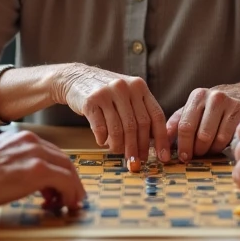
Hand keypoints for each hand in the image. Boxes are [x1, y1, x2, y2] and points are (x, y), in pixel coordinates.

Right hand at [0, 130, 84, 211]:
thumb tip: (30, 180)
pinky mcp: (38, 171)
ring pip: (68, 170)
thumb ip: (18, 163)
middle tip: (70, 198)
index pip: (51, 153)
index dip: (59, 172)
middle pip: (64, 161)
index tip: (59, 187)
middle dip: (70, 181)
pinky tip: (64, 205)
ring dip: (72, 189)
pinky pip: (66, 181)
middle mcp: (31, 142)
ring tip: (67, 204)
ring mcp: (36, 155)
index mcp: (21, 138)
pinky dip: (70, 193)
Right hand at [51, 64, 169, 165]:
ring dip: (118, 146)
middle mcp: (125, 87)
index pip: (156, 116)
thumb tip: (152, 145)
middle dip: (137, 148)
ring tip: (116, 151)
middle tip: (136, 163)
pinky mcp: (90, 100)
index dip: (161, 139)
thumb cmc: (107, 93)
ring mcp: (107, 92)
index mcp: (139, 86)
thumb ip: (140, 113)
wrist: (76, 77)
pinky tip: (102, 141)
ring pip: (119, 129)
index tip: (162, 157)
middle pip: (137, 125)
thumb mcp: (127, 95)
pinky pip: (101, 128)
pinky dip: (102, 140)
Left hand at [167, 78, 239, 161]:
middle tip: (194, 157)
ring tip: (207, 150)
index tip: (182, 158)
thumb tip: (160, 142)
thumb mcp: (192, 111)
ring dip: (209, 150)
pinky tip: (219, 146)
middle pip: (201, 135)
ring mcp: (230, 104)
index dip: (182, 145)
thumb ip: (175, 124)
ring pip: (216, 139)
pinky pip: (229, 140)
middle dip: (196, 151)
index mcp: (197, 96)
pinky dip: (222, 148)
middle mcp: (214, 97)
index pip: (185, 125)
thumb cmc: (210, 109)